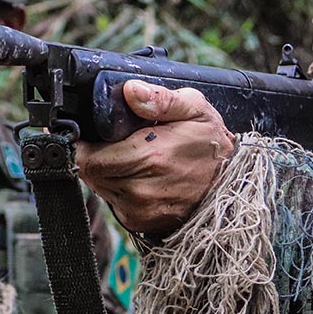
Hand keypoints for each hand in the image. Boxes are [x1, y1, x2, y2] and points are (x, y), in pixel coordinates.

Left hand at [77, 80, 235, 237]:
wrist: (232, 185)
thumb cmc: (211, 145)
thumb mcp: (195, 108)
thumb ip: (161, 98)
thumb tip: (131, 91)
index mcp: (149, 158)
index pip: (89, 157)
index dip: (80, 145)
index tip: (81, 134)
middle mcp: (141, 190)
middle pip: (91, 172)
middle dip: (93, 155)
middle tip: (108, 142)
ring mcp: (140, 210)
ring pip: (99, 187)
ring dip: (104, 172)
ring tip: (126, 157)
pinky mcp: (140, 222)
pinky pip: (112, 202)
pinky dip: (116, 188)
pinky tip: (135, 176)